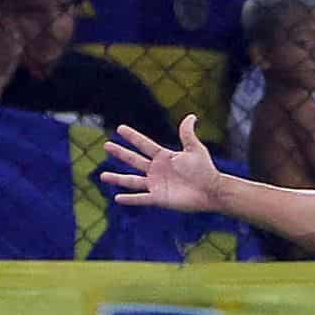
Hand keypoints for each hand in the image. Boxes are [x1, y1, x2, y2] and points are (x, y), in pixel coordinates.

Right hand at [103, 116, 221, 212]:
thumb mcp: (195, 149)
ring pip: (132, 181)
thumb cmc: (205, 170)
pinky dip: (129, 199)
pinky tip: (117, 198)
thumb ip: (187, 133)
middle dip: (120, 153)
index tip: (120, 128)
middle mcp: (157, 170)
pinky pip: (141, 198)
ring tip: (102, 176)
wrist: (211, 190)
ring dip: (117, 179)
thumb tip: (191, 116)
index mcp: (164, 157)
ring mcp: (156, 184)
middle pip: (134, 160)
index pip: (144, 144)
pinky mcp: (158, 198)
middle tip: (106, 145)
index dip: (132, 136)